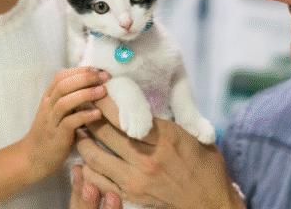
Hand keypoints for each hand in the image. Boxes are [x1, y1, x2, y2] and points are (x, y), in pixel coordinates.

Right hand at [18, 67, 108, 182]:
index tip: (99, 69)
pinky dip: (84, 116)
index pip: (61, 76)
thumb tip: (94, 84)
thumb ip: (71, 99)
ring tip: (103, 91)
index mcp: (49, 97)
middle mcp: (48, 106)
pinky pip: (69, 123)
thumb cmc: (52, 133)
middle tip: (104, 77)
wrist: (34, 158)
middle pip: (63, 85)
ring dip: (85, 94)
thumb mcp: (59, 112)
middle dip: (85, 78)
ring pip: (65, 102)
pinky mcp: (57, 136)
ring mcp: (51, 121)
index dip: (80, 70)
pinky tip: (98, 114)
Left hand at [76, 102, 244, 208]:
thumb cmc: (205, 166)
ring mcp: (137, 179)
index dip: (105, 103)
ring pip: (96, 157)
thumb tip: (143, 104)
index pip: (124, 116)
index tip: (96, 93)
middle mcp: (147, 158)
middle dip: (90, 117)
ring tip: (79, 130)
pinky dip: (87, 168)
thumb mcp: (191, 135)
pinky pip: (99, 180)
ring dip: (84, 142)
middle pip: (105, 133)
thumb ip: (166, 122)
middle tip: (82, 107)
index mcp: (164, 138)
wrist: (211, 202)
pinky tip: (84, 158)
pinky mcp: (131, 195)